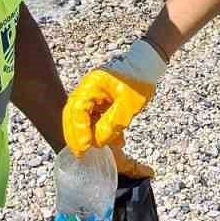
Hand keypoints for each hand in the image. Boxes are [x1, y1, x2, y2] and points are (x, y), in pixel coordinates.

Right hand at [62, 39, 166, 176]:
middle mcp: (87, 88)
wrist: (147, 67)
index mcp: (92, 85)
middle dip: (75, 135)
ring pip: (80, 116)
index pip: (78, 110)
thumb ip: (111, 124)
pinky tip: (106, 140)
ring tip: (90, 149)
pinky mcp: (98, 99)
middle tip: (80, 153)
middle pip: (72, 114)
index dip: (79, 130)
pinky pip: (91, 116)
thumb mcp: (128, 106)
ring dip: (84, 133)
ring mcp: (91, 93)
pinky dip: (94, 128)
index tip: (85, 147)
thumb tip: (97, 142)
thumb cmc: (139, 82)